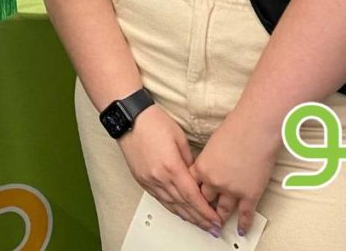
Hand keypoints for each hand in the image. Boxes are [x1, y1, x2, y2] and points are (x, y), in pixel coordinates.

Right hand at [118, 105, 221, 232]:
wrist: (129, 118)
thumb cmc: (153, 122)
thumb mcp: (180, 138)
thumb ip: (190, 161)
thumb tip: (197, 176)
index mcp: (171, 166)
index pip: (192, 196)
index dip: (205, 211)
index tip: (216, 219)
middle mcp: (159, 177)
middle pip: (183, 205)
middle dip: (200, 218)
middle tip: (212, 227)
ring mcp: (149, 180)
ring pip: (171, 205)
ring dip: (187, 217)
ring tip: (200, 224)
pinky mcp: (142, 180)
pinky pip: (160, 200)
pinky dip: (172, 208)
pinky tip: (180, 212)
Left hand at [190, 113, 280, 235]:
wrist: (255, 129)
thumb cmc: (235, 128)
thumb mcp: (212, 144)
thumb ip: (208, 159)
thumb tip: (210, 167)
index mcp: (202, 167)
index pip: (192, 186)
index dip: (192, 193)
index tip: (192, 199)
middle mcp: (214, 182)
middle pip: (205, 200)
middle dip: (204, 207)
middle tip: (204, 213)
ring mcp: (232, 191)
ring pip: (223, 210)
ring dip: (220, 217)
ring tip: (219, 225)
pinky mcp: (250, 195)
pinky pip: (245, 215)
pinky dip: (243, 224)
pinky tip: (241, 229)